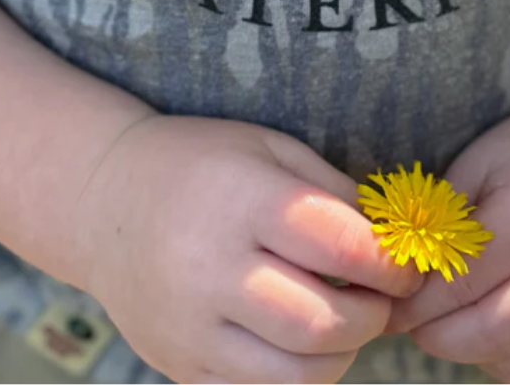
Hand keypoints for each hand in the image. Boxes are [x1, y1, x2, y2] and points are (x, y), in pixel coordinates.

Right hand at [75, 115, 422, 384]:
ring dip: (341, 352)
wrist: (104, 199)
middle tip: (380, 295)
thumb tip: (391, 242)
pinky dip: (296, 373)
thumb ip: (333, 191)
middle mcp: (212, 269)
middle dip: (373, 315)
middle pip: (324, 323)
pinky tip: (298, 335)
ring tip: (342, 317)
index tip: (405, 262)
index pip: (343, 249)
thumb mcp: (269, 147)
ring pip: (298, 375)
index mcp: (242, 201)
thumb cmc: (200, 162)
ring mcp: (191, 327)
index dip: (392, 262)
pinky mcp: (179, 365)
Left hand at [383, 100, 509, 384]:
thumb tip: (401, 273)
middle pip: (500, 332)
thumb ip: (443, 218)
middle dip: (443, 338)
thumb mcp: (480, 162)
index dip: (420, 303)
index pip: (467, 281)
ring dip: (477, 354)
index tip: (389, 308)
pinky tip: (490, 331)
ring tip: (449, 325)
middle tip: (411, 325)